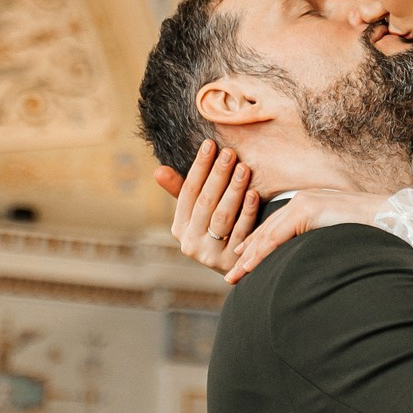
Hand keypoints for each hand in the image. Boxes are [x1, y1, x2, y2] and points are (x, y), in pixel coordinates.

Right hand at [157, 142, 259, 273]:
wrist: (237, 269)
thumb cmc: (217, 232)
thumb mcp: (198, 215)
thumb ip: (182, 192)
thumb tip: (158, 170)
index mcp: (180, 227)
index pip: (188, 191)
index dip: (199, 167)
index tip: (210, 143)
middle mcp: (190, 242)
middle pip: (205, 202)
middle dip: (217, 175)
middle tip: (230, 152)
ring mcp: (210, 254)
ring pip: (222, 216)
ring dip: (233, 190)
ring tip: (244, 168)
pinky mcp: (230, 262)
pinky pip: (241, 232)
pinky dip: (247, 212)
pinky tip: (254, 194)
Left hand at [223, 186, 385, 284]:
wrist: (386, 217)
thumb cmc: (368, 229)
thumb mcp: (337, 233)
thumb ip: (320, 237)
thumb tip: (312, 256)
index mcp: (308, 203)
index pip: (276, 226)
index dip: (257, 243)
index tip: (242, 259)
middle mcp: (301, 200)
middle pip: (266, 230)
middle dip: (246, 253)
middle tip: (231, 272)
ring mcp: (302, 203)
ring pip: (267, 233)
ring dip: (249, 257)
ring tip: (235, 275)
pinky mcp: (306, 210)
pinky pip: (277, 235)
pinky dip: (261, 252)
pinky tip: (249, 265)